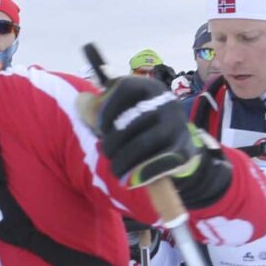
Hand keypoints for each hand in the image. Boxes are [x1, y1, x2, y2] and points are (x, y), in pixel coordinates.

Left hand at [96, 76, 231, 204]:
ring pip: (143, 144)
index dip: (107, 108)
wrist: (177, 145)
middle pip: (131, 120)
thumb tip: (81, 102)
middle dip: (112, 141)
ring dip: (123, 160)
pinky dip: (140, 173)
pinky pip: (159, 163)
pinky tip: (129, 179)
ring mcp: (177, 125)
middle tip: (106, 152)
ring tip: (116, 167)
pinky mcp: (183, 149)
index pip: (125, 88)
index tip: (99, 127)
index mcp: (150, 87)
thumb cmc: (140, 125)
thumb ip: (99, 106)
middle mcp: (166, 102)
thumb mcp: (123, 110)